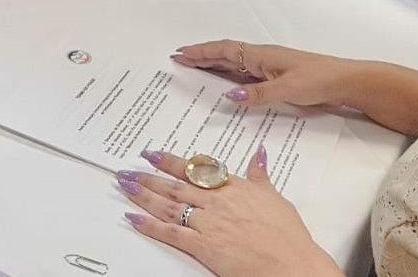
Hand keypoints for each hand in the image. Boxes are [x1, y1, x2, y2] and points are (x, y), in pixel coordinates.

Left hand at [119, 147, 341, 276]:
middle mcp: (216, 201)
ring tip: (125, 186)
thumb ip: (260, 175)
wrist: (292, 263)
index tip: (153, 154)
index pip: (194, 169)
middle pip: (175, 185)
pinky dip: (150, 225)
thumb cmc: (287, 235)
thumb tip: (259, 154)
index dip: (170, 161)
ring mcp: (208, 222)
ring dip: (144, 194)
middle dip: (149, 176)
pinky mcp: (204, 245)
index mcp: (232, 187)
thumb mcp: (274, 197)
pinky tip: (134, 217)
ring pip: (169, 205)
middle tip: (128, 170)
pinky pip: (171, 233)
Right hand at [172, 40, 356, 108]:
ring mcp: (269, 68)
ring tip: (194, 68)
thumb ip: (258, 93)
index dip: (202, 52)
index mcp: (261, 56)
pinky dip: (230, 76)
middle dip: (202, 56)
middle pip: (226, 54)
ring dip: (214, 64)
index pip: (225, 50)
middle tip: (179, 59)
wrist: (346, 81)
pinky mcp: (276, 78)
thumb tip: (229, 95)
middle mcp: (262, 58)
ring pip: (235, 64)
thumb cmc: (319, 80)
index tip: (181, 53)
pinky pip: (246, 74)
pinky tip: (226, 84)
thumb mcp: (288, 89)